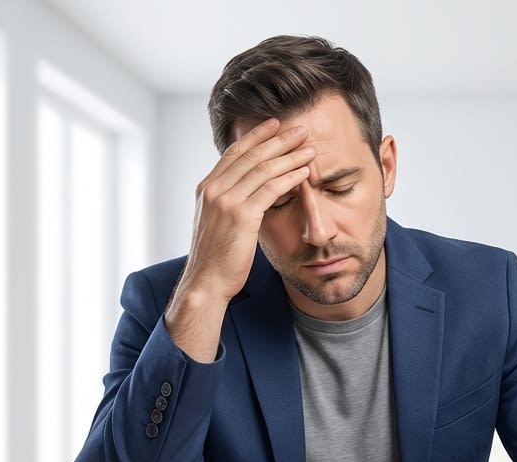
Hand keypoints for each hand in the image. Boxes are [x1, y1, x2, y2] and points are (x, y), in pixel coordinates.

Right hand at [165, 118, 315, 361]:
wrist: (206, 282)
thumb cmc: (216, 257)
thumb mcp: (217, 222)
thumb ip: (229, 202)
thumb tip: (247, 191)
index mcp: (207, 188)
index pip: (234, 153)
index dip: (256, 136)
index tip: (275, 124)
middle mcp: (214, 189)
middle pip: (251, 155)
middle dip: (278, 139)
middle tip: (300, 129)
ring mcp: (226, 200)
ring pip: (263, 169)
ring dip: (289, 156)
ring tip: (309, 148)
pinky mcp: (241, 215)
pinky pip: (271, 189)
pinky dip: (290, 177)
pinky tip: (305, 172)